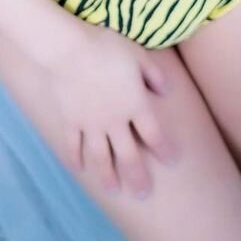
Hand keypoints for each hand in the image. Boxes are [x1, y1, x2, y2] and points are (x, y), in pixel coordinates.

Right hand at [44, 20, 177, 198]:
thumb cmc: (105, 47)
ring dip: (108, 175)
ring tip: (113, 190)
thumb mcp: (136, 54)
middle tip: (142, 193)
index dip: (164, 149)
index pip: (154, 134)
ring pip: (102, 156)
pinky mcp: (71, 120)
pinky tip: (78, 169)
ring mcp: (91, 124)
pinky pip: (74, 144)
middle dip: (137, 175)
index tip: (172, 161)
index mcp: (135, 104)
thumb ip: (153, 73)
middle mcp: (115, 121)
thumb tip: (166, 90)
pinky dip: (75, 158)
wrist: (68, 49)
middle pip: (129, 155)